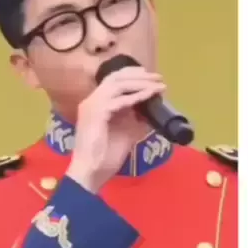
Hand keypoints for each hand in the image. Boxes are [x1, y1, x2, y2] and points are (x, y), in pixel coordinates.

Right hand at [66, 66, 164, 193]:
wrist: (90, 171)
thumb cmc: (103, 157)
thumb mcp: (125, 134)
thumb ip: (134, 121)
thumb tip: (150, 112)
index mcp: (95, 104)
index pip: (112, 81)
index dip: (131, 76)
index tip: (149, 76)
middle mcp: (91, 100)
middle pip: (115, 78)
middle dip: (138, 75)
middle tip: (157, 76)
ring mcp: (93, 105)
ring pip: (118, 85)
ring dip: (140, 82)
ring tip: (157, 84)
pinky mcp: (97, 113)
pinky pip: (121, 100)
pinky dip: (137, 95)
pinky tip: (150, 94)